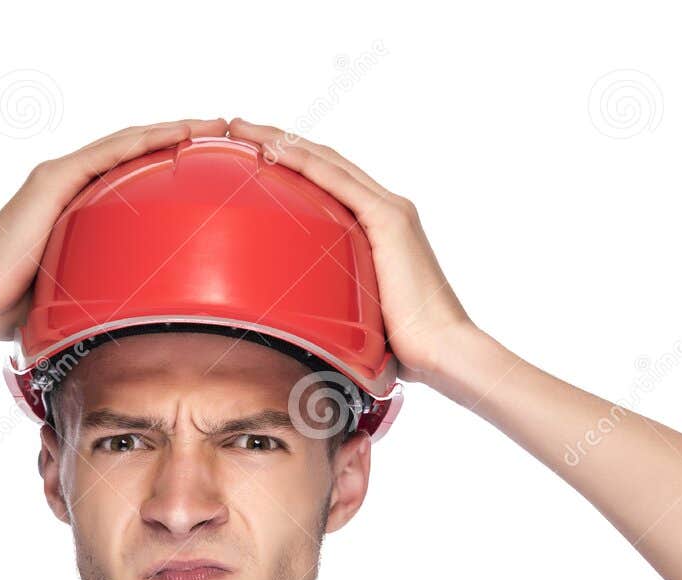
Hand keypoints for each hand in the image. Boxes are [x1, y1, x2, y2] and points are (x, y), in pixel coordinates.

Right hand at [0, 118, 228, 340]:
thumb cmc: (16, 306)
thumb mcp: (73, 294)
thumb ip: (99, 293)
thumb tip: (131, 324)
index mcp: (73, 204)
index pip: (128, 174)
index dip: (166, 163)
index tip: (206, 164)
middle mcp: (68, 181)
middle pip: (133, 150)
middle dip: (178, 138)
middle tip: (222, 133)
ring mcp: (60, 175)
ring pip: (126, 143)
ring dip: (171, 130)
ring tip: (212, 125)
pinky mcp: (54, 179)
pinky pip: (109, 153)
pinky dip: (146, 140)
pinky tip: (178, 133)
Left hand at [225, 116, 476, 388]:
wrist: (443, 350)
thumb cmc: (403, 346)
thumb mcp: (359, 314)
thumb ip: (335, 301)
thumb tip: (299, 324)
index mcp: (381, 227)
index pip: (329, 182)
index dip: (293, 162)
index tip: (253, 152)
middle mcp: (387, 209)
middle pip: (324, 162)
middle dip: (279, 140)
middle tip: (238, 127)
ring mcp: (389, 210)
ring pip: (326, 162)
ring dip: (281, 141)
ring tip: (242, 128)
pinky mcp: (388, 220)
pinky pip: (335, 181)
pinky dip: (301, 160)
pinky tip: (271, 148)